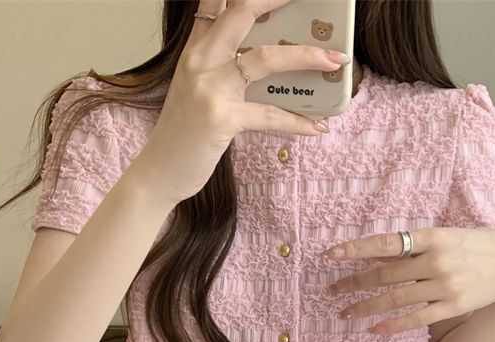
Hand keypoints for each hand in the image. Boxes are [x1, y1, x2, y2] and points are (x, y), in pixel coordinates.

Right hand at [138, 0, 350, 206]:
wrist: (159, 172)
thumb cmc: (182, 135)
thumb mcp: (194, 90)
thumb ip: (218, 67)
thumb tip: (262, 61)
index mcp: (194, 50)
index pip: (215, 3)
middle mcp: (199, 61)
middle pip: (242, 12)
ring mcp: (210, 88)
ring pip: (266, 58)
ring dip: (306, 57)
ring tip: (335, 61)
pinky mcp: (221, 118)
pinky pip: (270, 115)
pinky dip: (298, 121)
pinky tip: (318, 126)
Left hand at [324, 228, 494, 333]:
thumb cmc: (475, 245)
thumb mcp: (445, 236)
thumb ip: (413, 248)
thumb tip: (376, 258)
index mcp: (433, 237)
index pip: (385, 243)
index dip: (356, 249)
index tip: (331, 255)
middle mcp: (437, 260)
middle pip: (385, 274)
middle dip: (353, 283)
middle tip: (332, 291)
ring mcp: (445, 285)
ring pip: (395, 298)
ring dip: (366, 307)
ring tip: (345, 313)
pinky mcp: (453, 306)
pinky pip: (416, 319)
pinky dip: (392, 324)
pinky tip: (374, 329)